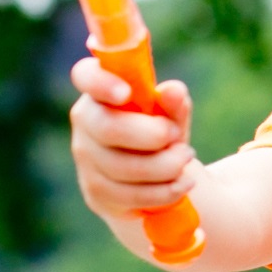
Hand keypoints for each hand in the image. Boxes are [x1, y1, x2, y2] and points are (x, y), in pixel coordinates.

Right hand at [69, 57, 199, 227]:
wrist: (154, 178)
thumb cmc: (159, 133)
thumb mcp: (171, 117)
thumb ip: (173, 104)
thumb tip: (173, 91)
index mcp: (101, 92)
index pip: (86, 76)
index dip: (101, 83)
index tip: (126, 93)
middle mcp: (85, 123)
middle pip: (108, 128)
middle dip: (151, 135)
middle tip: (178, 136)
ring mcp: (86, 160)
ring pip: (121, 167)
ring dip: (164, 166)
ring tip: (186, 159)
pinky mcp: (97, 194)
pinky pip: (130, 195)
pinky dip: (163, 191)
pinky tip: (182, 184)